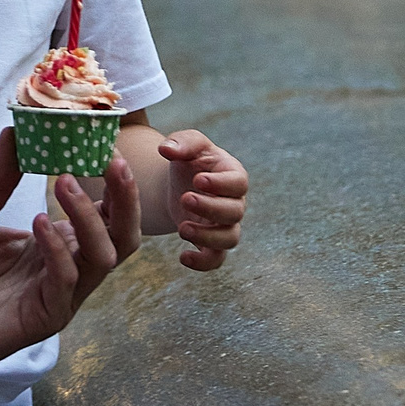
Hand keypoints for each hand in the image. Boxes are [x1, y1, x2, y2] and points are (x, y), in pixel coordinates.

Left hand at [0, 131, 140, 389]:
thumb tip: (15, 129)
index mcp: (60, 243)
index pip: (106, 211)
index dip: (114, 181)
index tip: (105, 142)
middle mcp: (70, 268)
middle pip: (123, 235)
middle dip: (124, 197)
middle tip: (111, 159)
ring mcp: (62, 294)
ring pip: (104, 255)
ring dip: (89, 215)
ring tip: (64, 181)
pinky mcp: (47, 317)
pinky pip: (67, 280)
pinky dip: (58, 247)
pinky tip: (39, 222)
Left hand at [156, 130, 247, 270]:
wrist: (182, 182)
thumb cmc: (191, 159)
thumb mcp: (187, 144)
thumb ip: (181, 142)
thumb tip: (166, 149)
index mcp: (233, 175)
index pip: (238, 183)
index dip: (221, 184)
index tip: (198, 180)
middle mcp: (234, 202)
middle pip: (235, 212)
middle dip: (211, 208)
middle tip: (185, 199)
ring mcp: (226, 225)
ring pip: (230, 238)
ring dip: (208, 237)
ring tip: (182, 228)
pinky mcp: (213, 243)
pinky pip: (216, 259)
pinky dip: (203, 263)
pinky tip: (183, 257)